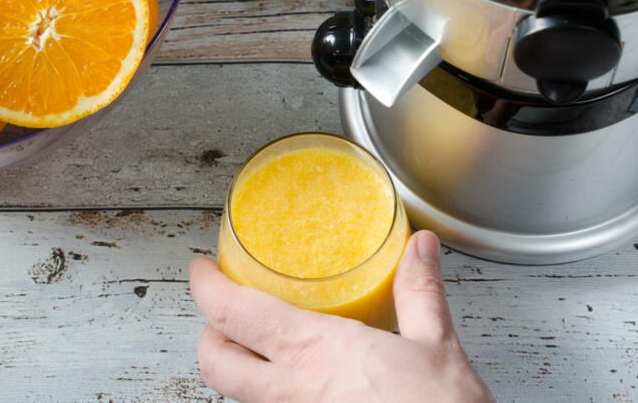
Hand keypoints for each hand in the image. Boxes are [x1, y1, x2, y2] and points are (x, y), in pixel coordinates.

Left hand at [188, 230, 494, 402]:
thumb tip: (420, 249)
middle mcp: (291, 392)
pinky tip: (303, 386)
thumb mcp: (436, 346)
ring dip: (239, 369)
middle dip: (209, 334)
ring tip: (264, 348)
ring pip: (238, 395)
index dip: (206, 288)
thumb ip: (419, 292)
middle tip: (224, 312)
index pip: (233, 314)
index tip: (202, 270)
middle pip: (214, 363)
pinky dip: (272, 396)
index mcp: (314, 352)